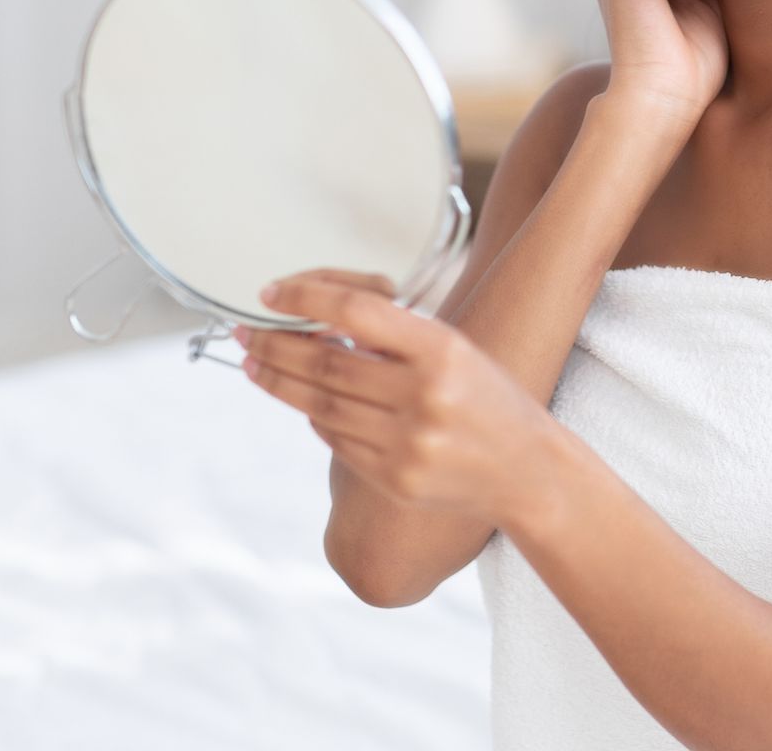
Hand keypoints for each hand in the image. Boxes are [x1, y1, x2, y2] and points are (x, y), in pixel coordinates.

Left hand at [233, 269, 559, 527]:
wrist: (526, 469)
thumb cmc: (487, 398)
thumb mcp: (455, 350)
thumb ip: (395, 337)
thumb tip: (315, 323)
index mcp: (443, 350)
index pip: (357, 310)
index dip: (306, 297)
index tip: (270, 292)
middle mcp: (424, 396)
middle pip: (325, 363)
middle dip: (275, 344)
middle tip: (245, 331)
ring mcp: (407, 443)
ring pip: (319, 405)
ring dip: (278, 381)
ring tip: (255, 363)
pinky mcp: (394, 479)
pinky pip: (335, 439)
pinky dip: (312, 415)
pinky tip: (300, 401)